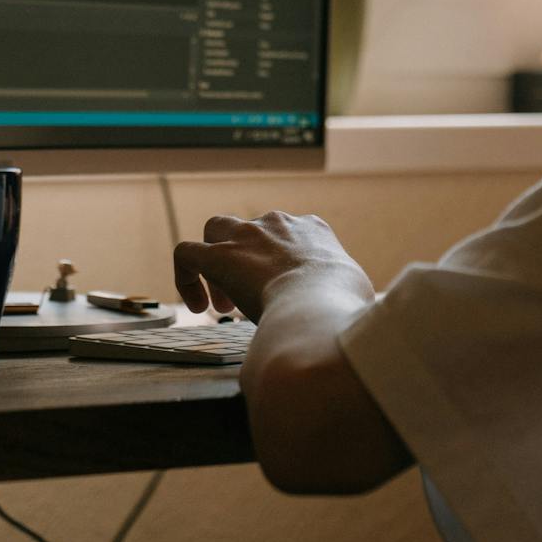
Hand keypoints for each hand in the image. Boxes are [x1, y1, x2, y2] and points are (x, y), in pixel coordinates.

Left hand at [173, 211, 373, 320]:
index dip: (280, 265)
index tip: (281, 295)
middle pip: (251, 230)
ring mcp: (246, 235)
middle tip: (250, 299)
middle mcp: (279, 223)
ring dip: (216, 261)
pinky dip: (185, 276)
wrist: (319, 303)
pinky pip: (186, 254)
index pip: (291, 235)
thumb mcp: (355, 291)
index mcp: (314, 229)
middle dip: (247, 258)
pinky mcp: (217, 256)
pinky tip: (197, 306)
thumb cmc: (343, 305)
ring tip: (223, 304)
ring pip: (216, 230)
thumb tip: (347, 317)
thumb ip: (345, 294)